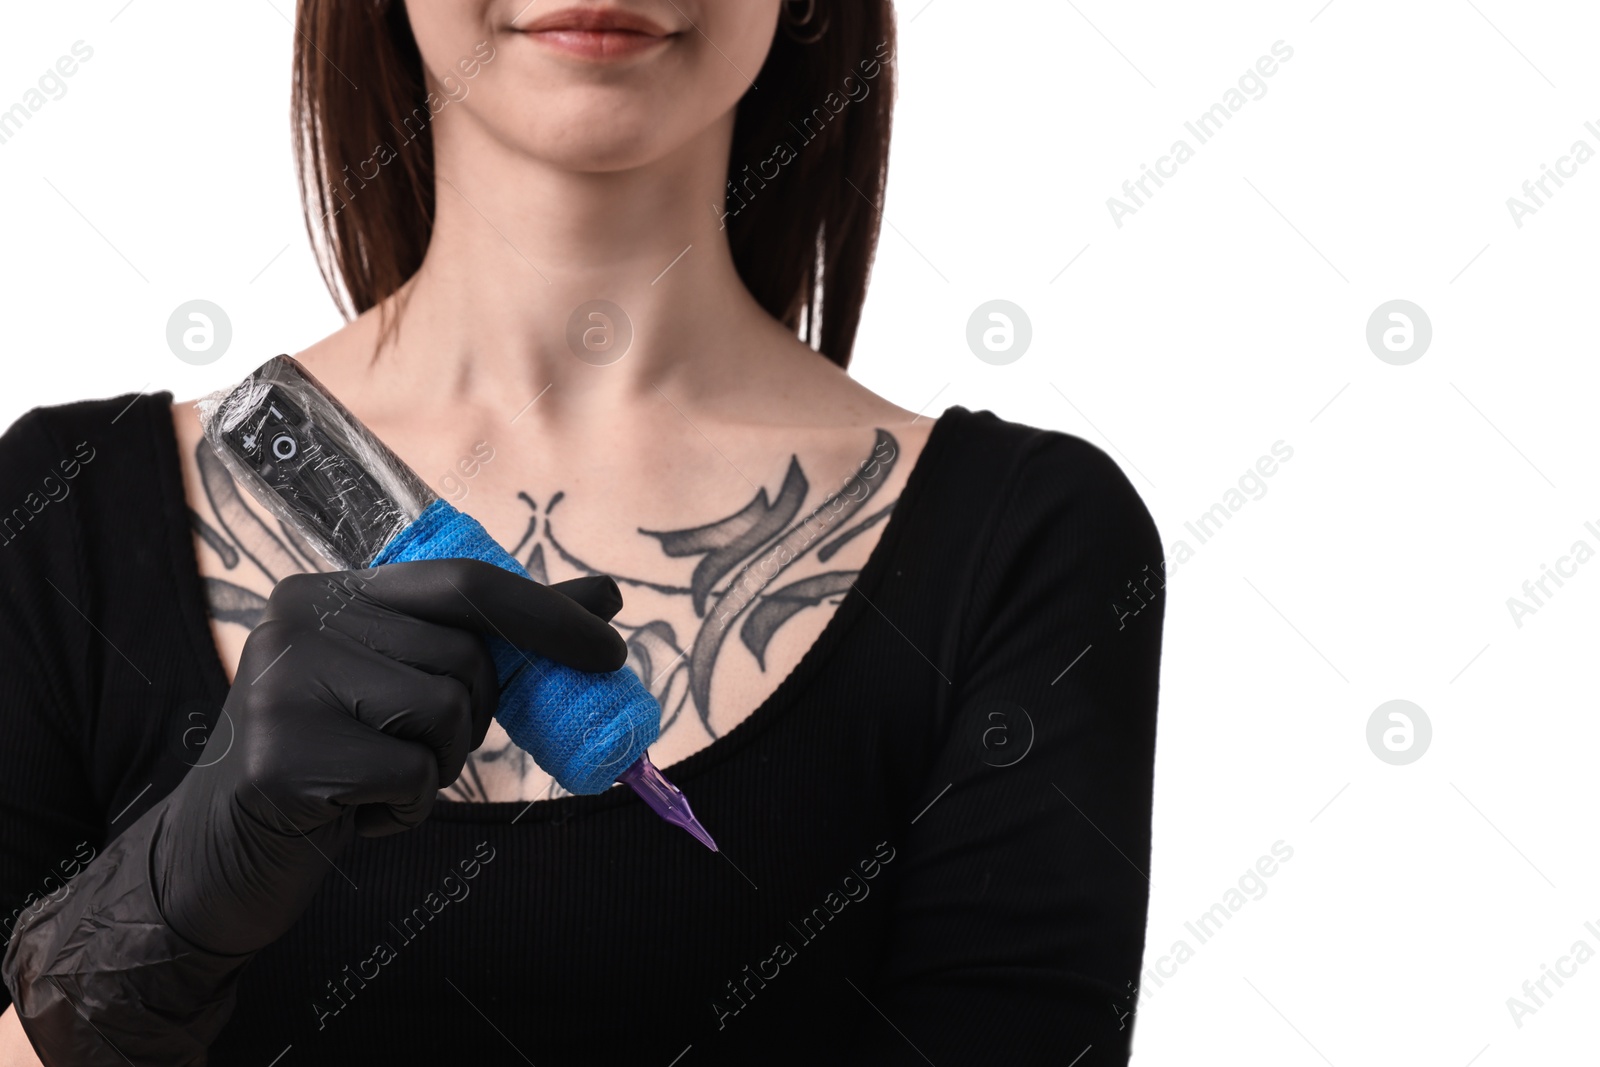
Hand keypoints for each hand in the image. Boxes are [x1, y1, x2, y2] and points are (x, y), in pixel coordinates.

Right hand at [151, 559, 624, 956]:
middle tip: (408, 751)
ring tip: (374, 779)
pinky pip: (411, 775)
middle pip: (464, 658)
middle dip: (469, 719)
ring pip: (446, 712)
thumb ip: (496, 642)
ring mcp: (282, 685)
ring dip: (435, 766)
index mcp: (330, 591)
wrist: (224, 856)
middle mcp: (298, 619)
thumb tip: (604, 598)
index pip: (463, 583)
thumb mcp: (410, 689)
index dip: (545, 614)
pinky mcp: (282, 757)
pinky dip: (404, 809)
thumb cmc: (338, 764)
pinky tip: (353, 813)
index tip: (609, 648)